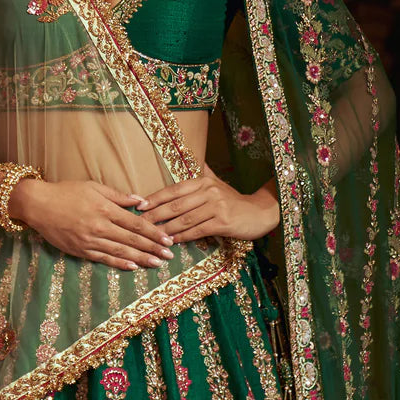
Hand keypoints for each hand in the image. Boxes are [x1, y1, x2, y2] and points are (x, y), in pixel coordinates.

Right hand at [9, 176, 178, 269]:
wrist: (38, 205)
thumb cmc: (66, 192)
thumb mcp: (93, 187)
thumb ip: (118, 196)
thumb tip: (141, 200)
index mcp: (105, 209)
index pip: (136, 223)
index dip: (153, 232)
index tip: (168, 239)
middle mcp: (100, 226)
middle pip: (132, 239)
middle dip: (152, 248)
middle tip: (169, 256)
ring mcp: (90, 240)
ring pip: (120, 251)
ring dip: (141, 258)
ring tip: (156, 264)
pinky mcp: (80, 250)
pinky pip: (104, 258)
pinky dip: (119, 263)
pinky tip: (133, 267)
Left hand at [140, 162, 279, 242]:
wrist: (259, 213)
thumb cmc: (234, 201)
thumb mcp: (217, 183)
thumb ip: (203, 172)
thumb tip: (190, 157)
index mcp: (203, 181)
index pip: (174, 189)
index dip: (155, 198)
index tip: (139, 205)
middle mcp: (209, 191)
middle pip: (175, 205)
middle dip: (155, 215)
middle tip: (139, 224)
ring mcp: (217, 206)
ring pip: (185, 219)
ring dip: (167, 229)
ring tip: (153, 236)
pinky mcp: (223, 222)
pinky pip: (198, 230)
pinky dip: (183, 237)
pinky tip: (173, 242)